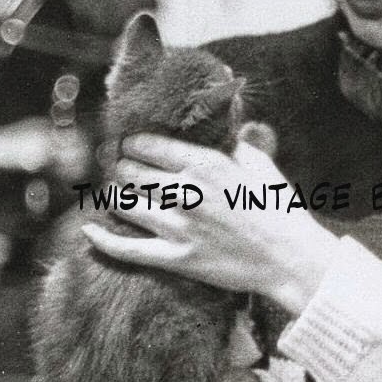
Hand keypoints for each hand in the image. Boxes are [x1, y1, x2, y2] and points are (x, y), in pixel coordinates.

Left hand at [80, 132, 339, 313]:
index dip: (132, 143)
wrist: (292, 259)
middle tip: (120, 168)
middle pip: (130, 172)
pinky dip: (104, 241)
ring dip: (116, 197)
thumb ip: (232, 141)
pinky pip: (129, 249)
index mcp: (204, 164)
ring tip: (117, 194)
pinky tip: (89, 232)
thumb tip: (220, 122)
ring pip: (124, 204)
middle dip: (121, 168)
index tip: (130, 145)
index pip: (146, 144)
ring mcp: (180, 227)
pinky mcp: (178, 259)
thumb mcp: (259, 164)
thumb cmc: (279, 209)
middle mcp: (187, 192)